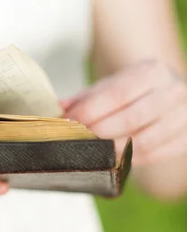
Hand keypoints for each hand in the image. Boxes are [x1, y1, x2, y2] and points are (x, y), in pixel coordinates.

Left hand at [62, 60, 186, 166]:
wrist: (171, 94)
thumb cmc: (134, 92)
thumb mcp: (111, 86)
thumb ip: (86, 98)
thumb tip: (57, 108)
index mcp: (151, 72)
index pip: (116, 95)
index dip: (90, 111)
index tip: (68, 123)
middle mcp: (173, 91)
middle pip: (130, 119)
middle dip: (99, 133)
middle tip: (77, 141)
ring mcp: (185, 116)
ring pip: (144, 140)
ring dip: (113, 150)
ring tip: (92, 153)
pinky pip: (155, 155)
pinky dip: (130, 160)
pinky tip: (112, 159)